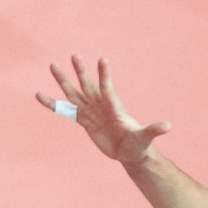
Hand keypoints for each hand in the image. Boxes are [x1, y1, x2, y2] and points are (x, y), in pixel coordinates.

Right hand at [36, 56, 170, 165]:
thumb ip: (154, 130)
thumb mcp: (145, 138)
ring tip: (53, 66)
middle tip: (75, 55)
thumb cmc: (139, 144)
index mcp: (114, 106)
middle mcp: (100, 105)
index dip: (104, 75)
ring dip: (63, 80)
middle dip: (81, 72)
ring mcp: (90, 111)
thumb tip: (168, 126)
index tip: (102, 60)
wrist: (129, 152)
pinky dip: (52, 104)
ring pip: (73, 93)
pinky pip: (65, 110)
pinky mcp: (83, 121)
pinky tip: (39, 95)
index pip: (107, 88)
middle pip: (88, 85)